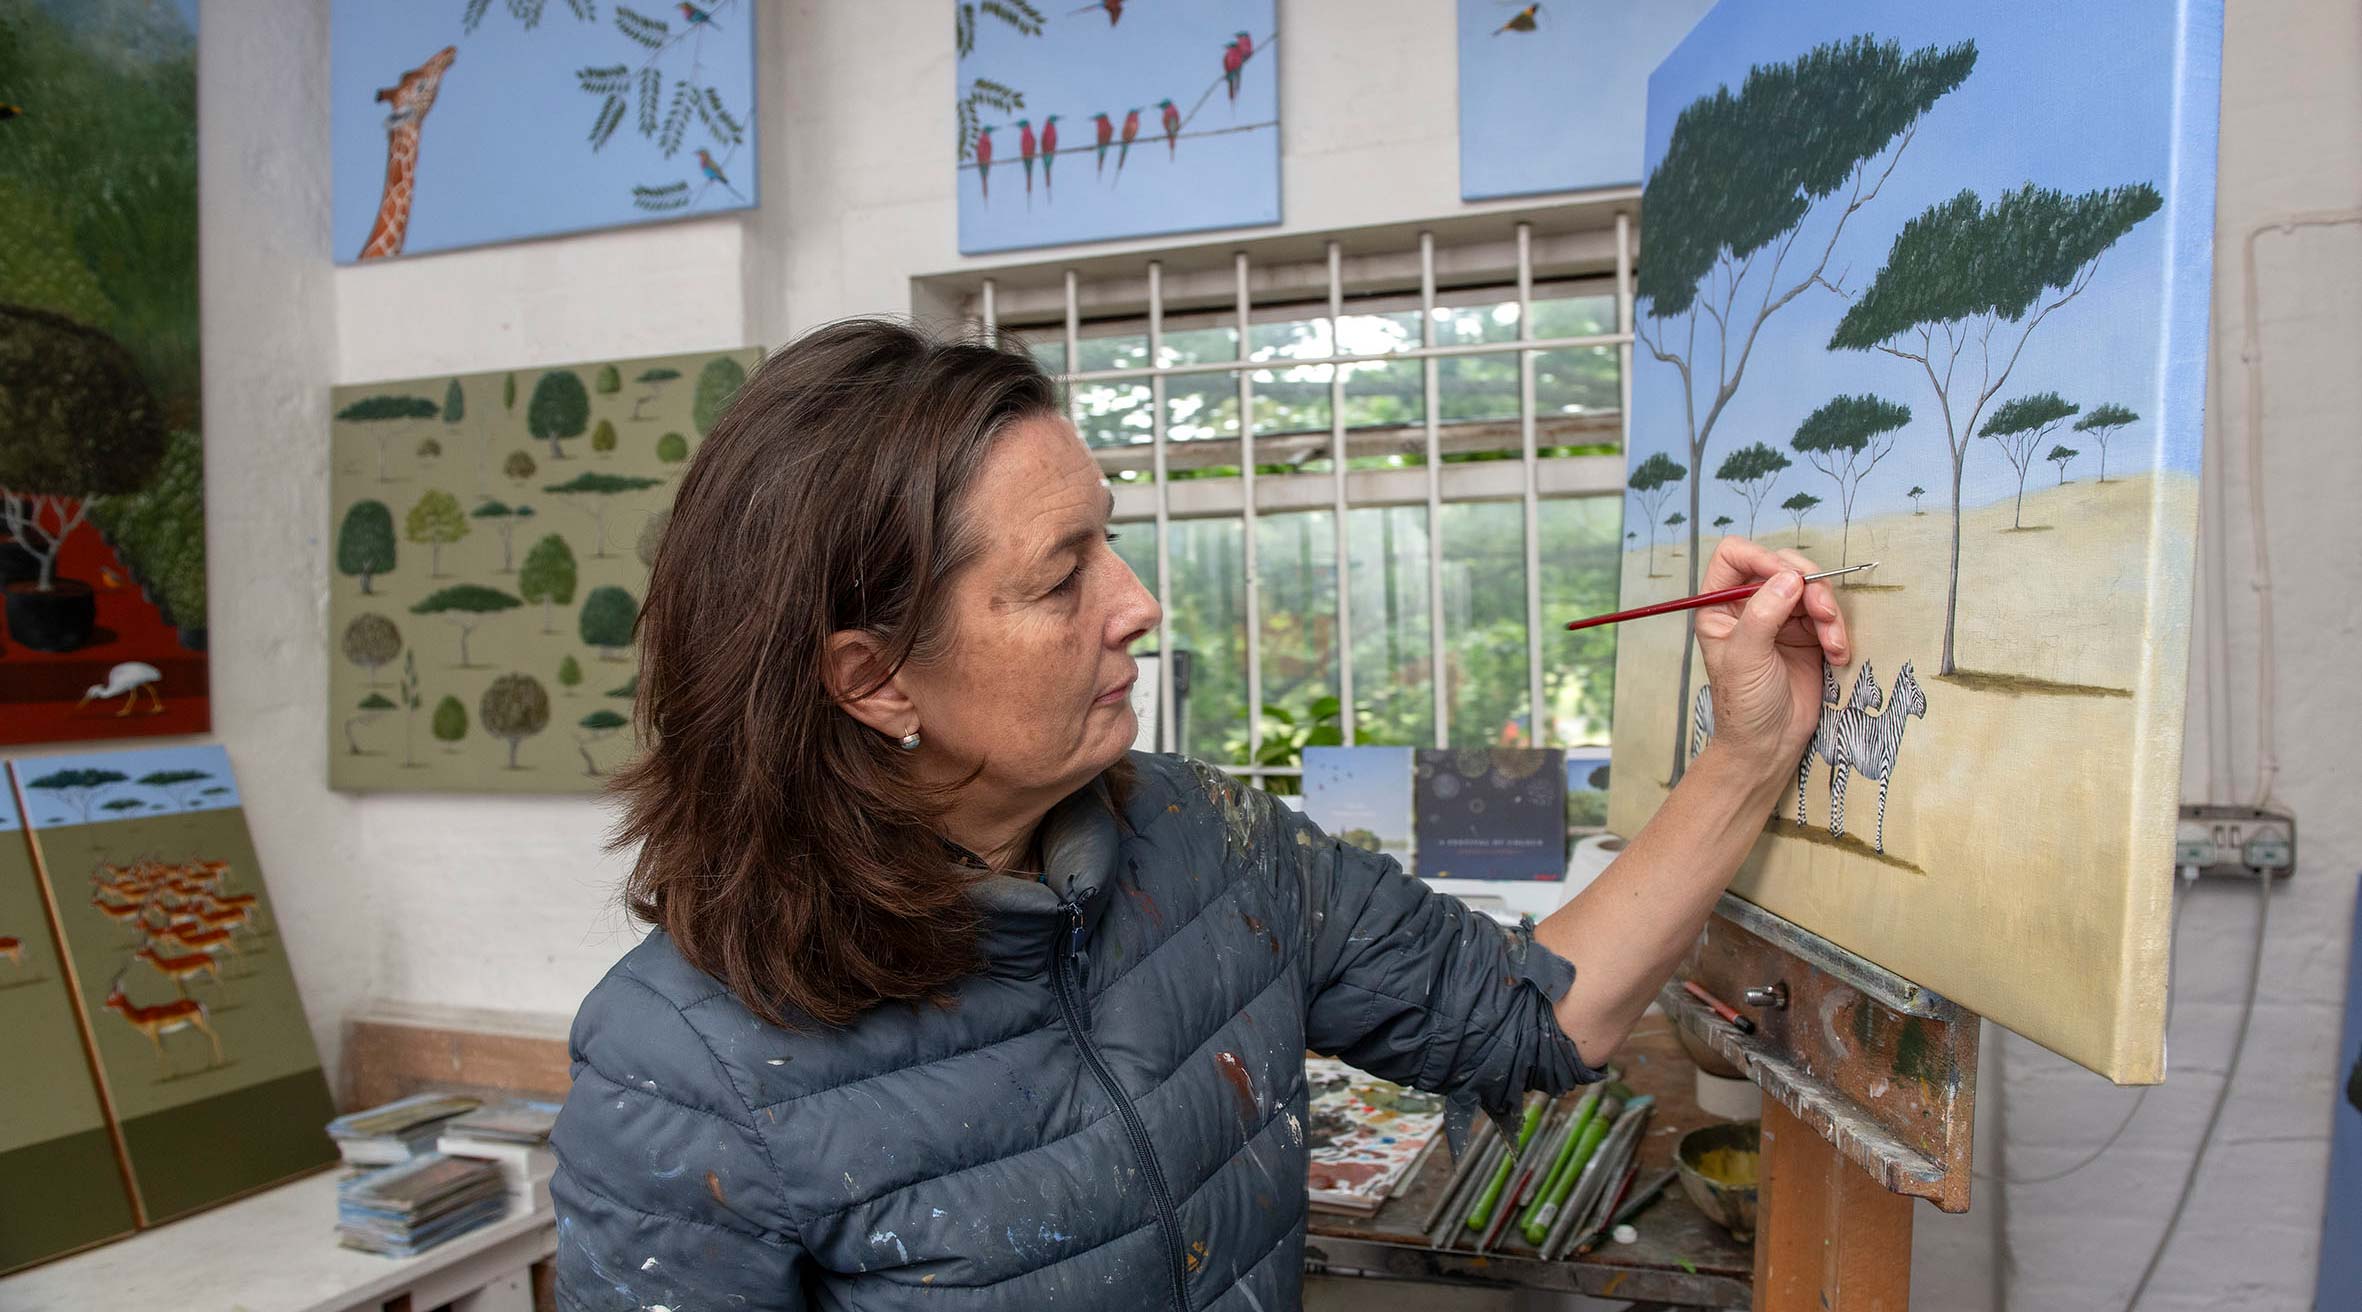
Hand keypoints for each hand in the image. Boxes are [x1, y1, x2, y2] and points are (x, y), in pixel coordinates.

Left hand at [1691, 537, 1849, 784]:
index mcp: (1719, 605)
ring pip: (1810, 588)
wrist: (1769, 744)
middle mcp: (1749, 605)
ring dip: (1828, 611)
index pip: (1735, 556)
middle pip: (1782, 565)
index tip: (1788, 578)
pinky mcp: (1807, 633)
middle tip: (1822, 612)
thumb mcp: (1746, 657)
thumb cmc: (1743, 705)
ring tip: (1833, 642)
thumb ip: (1764, 614)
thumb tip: (1789, 577)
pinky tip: (1838, 655)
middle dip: (1808, 584)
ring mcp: (1780, 617)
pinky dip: (1838, 630)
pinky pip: (1828, 614)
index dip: (1762, 558)